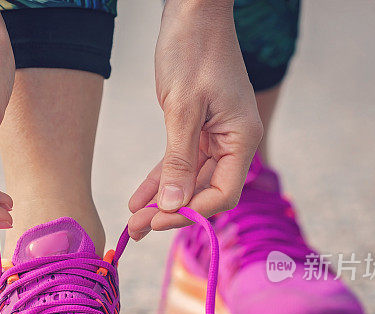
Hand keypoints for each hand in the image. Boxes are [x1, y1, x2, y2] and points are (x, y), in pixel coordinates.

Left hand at [128, 0, 262, 238]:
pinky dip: (160, 179)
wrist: (192, 12)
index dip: (191, 212)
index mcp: (242, 138)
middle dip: (170, 212)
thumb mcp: (182, 109)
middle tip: (137, 230)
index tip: (158, 220)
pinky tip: (139, 199)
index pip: (222, 193)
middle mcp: (234, 142)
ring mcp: (216, 136)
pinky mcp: (198, 129)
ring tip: (132, 222)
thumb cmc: (193, 51)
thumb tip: (174, 205)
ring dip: (162, 200)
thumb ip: (179, 160)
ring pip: (189, 180)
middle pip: (204, 191)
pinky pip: (180, 162)